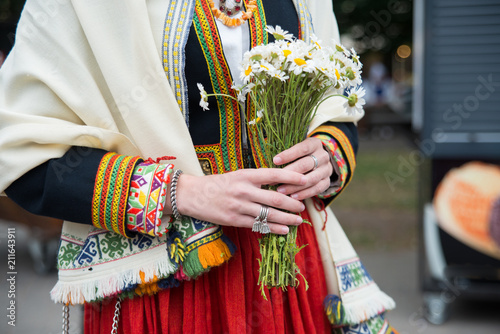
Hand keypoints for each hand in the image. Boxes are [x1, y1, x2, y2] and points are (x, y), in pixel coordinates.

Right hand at [170, 169, 306, 234]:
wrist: (192, 195)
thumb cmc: (216, 183)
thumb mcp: (236, 175)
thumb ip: (255, 179)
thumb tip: (278, 184)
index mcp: (245, 175)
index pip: (273, 174)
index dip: (291, 176)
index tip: (305, 179)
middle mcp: (244, 190)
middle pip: (275, 197)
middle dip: (292, 203)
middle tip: (303, 206)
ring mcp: (240, 206)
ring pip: (269, 214)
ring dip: (286, 218)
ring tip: (298, 220)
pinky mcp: (235, 220)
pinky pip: (258, 225)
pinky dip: (273, 228)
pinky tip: (284, 230)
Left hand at [273, 137, 332, 199]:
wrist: (319, 162)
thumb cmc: (301, 155)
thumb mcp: (297, 149)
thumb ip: (287, 154)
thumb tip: (268, 164)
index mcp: (314, 144)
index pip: (302, 148)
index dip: (289, 154)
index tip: (275, 160)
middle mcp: (323, 156)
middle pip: (306, 165)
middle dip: (289, 173)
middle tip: (274, 180)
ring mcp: (326, 169)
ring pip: (311, 178)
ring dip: (295, 186)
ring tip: (281, 190)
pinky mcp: (327, 181)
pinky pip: (317, 189)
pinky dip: (305, 194)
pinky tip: (293, 197)